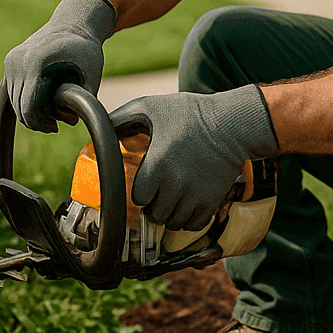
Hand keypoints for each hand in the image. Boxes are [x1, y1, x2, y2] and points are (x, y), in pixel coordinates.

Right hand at [3, 0, 115, 131]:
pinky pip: (13, 89)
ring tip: (50, 116)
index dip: (40, 123)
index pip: (28, 107)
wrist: (73, 23)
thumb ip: (84, 99)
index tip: (55, 128)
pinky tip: (42, 103)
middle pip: (18, 106)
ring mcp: (12, 59)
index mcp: (36, 63)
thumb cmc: (86, 50)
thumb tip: (73, 122)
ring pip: (14, 100)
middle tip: (54, 126)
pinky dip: (24, 99)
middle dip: (35, 121)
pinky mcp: (10, 59)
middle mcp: (19, 60)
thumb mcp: (92, 75)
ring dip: (29, 111)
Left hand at [110, 85, 279, 231]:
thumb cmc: (190, 113)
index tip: (145, 185)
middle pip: (155, 214)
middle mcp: (176, 186)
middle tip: (157, 194)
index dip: (140, 193)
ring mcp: (196, 196)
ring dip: (169, 215)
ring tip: (171, 201)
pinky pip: (194, 225)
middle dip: (153, 206)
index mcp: (157, 166)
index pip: (138, 198)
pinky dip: (188, 221)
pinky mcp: (213, 201)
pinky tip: (187, 207)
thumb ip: (121, 118)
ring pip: (173, 223)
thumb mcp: (151, 106)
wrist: (233, 124)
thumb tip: (99, 130)